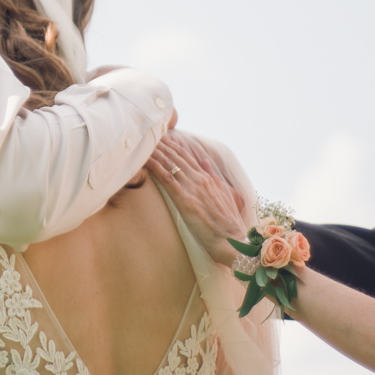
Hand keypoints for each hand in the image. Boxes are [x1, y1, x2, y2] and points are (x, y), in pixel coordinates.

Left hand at [148, 133, 247, 267]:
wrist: (231, 240)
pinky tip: (145, 161)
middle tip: (148, 134)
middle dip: (162, 145)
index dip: (173, 145)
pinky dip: (155, 168)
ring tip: (143, 142)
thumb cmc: (227, 223)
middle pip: (176, 157)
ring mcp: (192, 188)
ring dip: (156, 152)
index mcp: (207, 178)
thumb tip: (205, 160)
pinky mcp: (184, 200)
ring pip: (170, 164)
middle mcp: (199, 179)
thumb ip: (213, 176)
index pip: (187, 157)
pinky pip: (166, 179)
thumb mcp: (223, 195)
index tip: (162, 137)